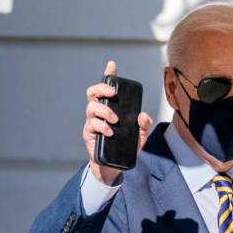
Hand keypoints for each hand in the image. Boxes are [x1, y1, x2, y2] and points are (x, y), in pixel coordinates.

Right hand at [83, 60, 153, 184]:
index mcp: (111, 108)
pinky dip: (102, 126)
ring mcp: (92, 122)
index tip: (112, 65)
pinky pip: (92, 124)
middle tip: (114, 93)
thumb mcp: (139, 137)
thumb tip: (143, 115)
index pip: (107, 89)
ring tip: (114, 119)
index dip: (108, 75)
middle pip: (93, 92)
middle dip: (102, 88)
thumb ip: (143, 126)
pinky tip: (110, 132)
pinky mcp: (89, 133)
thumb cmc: (125, 148)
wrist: (114, 167)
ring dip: (104, 110)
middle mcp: (99, 112)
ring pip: (91, 106)